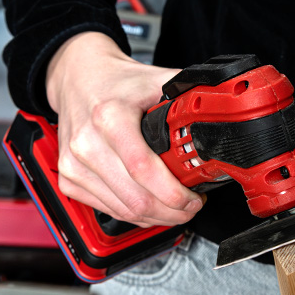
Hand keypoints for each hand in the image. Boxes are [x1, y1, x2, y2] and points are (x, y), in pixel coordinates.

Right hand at [45, 32, 203, 227]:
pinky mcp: (68, 179)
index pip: (144, 171)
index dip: (174, 194)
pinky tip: (151, 205)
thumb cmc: (117, 82)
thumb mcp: (157, 80)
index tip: (195, 198)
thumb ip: (190, 94)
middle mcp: (87, 143)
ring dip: (156, 217)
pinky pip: (108, 210)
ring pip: (123, 211)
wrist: (78, 77)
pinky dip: (134, 215)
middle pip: (136, 199)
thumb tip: (225, 110)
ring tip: (175, 207)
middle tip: (191, 206)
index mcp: (110, 118)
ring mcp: (74, 164)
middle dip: (172, 212)